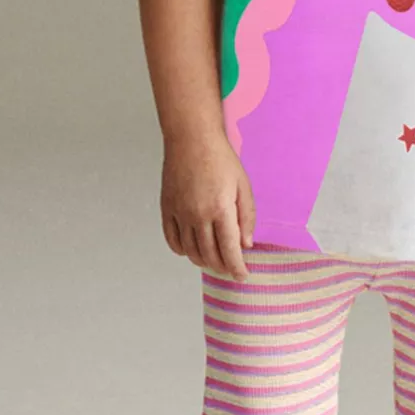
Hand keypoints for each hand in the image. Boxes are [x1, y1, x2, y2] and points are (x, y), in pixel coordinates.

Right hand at [160, 133, 255, 280]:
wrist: (191, 139)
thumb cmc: (220, 159)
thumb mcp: (243, 186)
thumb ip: (247, 217)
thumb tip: (246, 244)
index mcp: (220, 209)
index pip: (229, 250)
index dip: (237, 268)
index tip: (242, 275)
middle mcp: (197, 215)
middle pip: (209, 255)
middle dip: (222, 267)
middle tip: (230, 269)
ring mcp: (179, 213)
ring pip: (190, 251)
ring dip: (203, 261)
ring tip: (214, 261)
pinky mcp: (167, 209)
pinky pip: (172, 240)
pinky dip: (182, 251)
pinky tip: (192, 250)